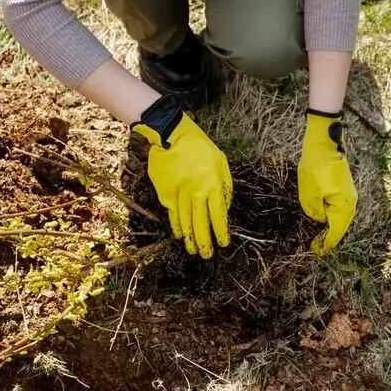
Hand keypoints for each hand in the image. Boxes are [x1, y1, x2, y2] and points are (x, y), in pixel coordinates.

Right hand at [132, 94, 232, 258]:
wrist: (171, 135)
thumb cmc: (199, 147)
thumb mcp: (220, 161)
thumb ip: (225, 185)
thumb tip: (225, 207)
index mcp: (213, 185)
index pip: (218, 216)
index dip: (221, 233)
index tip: (223, 243)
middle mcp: (196, 192)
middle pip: (201, 224)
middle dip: (205, 243)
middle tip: (207, 255)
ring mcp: (179, 194)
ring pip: (185, 222)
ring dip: (190, 239)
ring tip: (193, 250)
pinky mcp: (165, 193)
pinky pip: (172, 214)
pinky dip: (176, 226)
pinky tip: (179, 234)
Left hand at [299, 110, 358, 254]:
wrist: (324, 144)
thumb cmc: (315, 168)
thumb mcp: (309, 194)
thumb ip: (315, 213)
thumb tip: (320, 221)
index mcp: (343, 205)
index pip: (336, 232)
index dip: (326, 243)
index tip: (316, 251)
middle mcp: (351, 202)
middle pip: (341, 227)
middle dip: (329, 238)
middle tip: (316, 247)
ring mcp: (350, 195)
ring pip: (341, 218)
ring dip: (331, 228)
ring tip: (318, 237)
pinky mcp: (345, 189)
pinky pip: (340, 208)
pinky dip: (332, 217)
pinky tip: (323, 220)